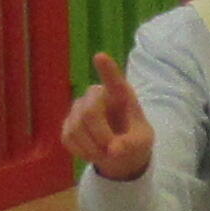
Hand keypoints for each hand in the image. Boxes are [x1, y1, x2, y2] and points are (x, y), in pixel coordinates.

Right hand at [60, 54, 156, 182]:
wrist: (119, 153)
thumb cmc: (134, 139)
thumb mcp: (141, 143)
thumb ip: (131, 145)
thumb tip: (113, 150)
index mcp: (121, 94)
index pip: (114, 80)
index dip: (107, 69)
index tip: (100, 57)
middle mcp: (97, 95)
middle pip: (90, 112)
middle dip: (101, 135)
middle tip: (113, 151)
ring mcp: (79, 108)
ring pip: (76, 127)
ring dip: (93, 147)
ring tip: (106, 152)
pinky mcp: (67, 124)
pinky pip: (68, 138)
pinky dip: (82, 151)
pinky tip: (93, 151)